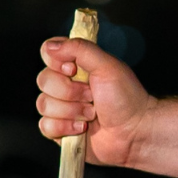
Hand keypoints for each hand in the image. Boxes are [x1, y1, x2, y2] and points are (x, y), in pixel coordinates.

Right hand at [34, 37, 154, 167]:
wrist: (134, 131)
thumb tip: (51, 46)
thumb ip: (80, 49)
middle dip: (70, 92)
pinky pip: (45, 126)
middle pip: (43, 80)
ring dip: (72, 111)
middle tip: (92, 96)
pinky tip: (82, 129)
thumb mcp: (107, 66)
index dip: (57, 62)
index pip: (48, 53)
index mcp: (75, 66)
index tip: (74, 69)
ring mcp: (61, 108)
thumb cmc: (126, 98)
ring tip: (92, 114)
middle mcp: (65, 85)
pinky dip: (65, 128)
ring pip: (43, 104)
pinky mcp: (60, 130)